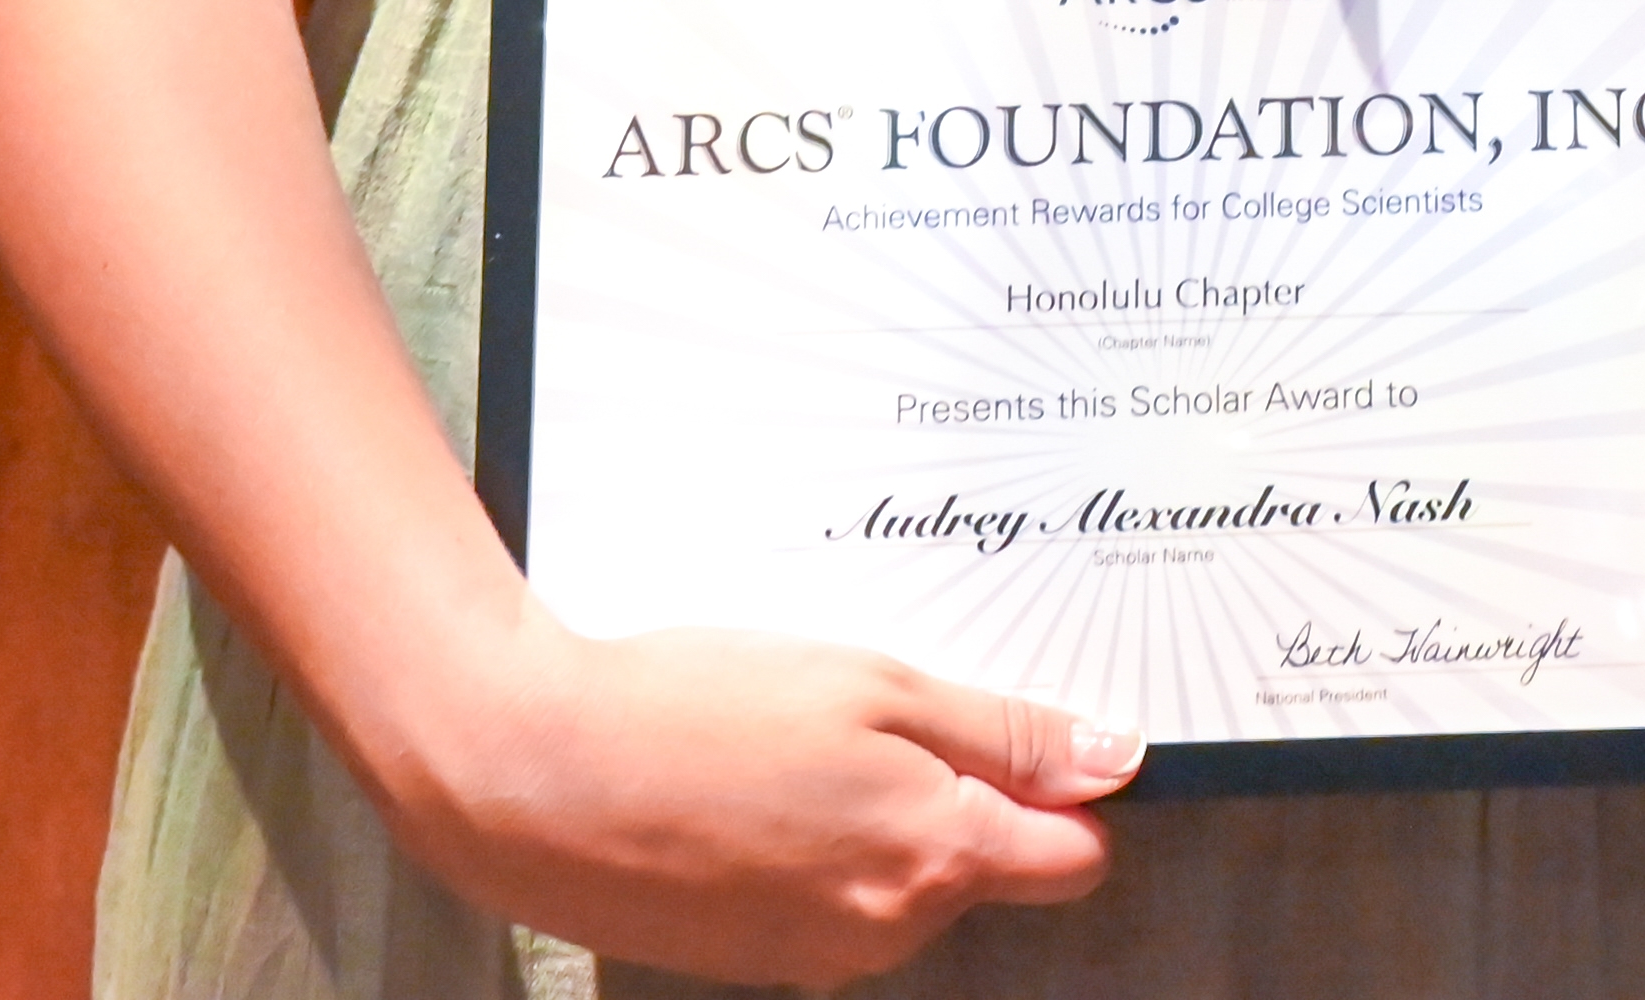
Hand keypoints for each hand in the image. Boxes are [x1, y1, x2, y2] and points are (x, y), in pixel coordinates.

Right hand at [379, 614, 1135, 980]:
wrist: (531, 779)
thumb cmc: (693, 711)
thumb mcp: (872, 684)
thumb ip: (1001, 732)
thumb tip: (1113, 759)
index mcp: (934, 859)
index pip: (1075, 859)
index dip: (1064, 790)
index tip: (1023, 734)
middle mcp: (887, 931)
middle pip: (985, 869)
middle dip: (959, 793)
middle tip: (878, 708)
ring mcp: (816, 956)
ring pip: (903, 885)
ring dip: (878, 816)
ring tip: (795, 739)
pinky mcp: (756, 959)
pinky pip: (830, 902)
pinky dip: (812, 845)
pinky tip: (751, 786)